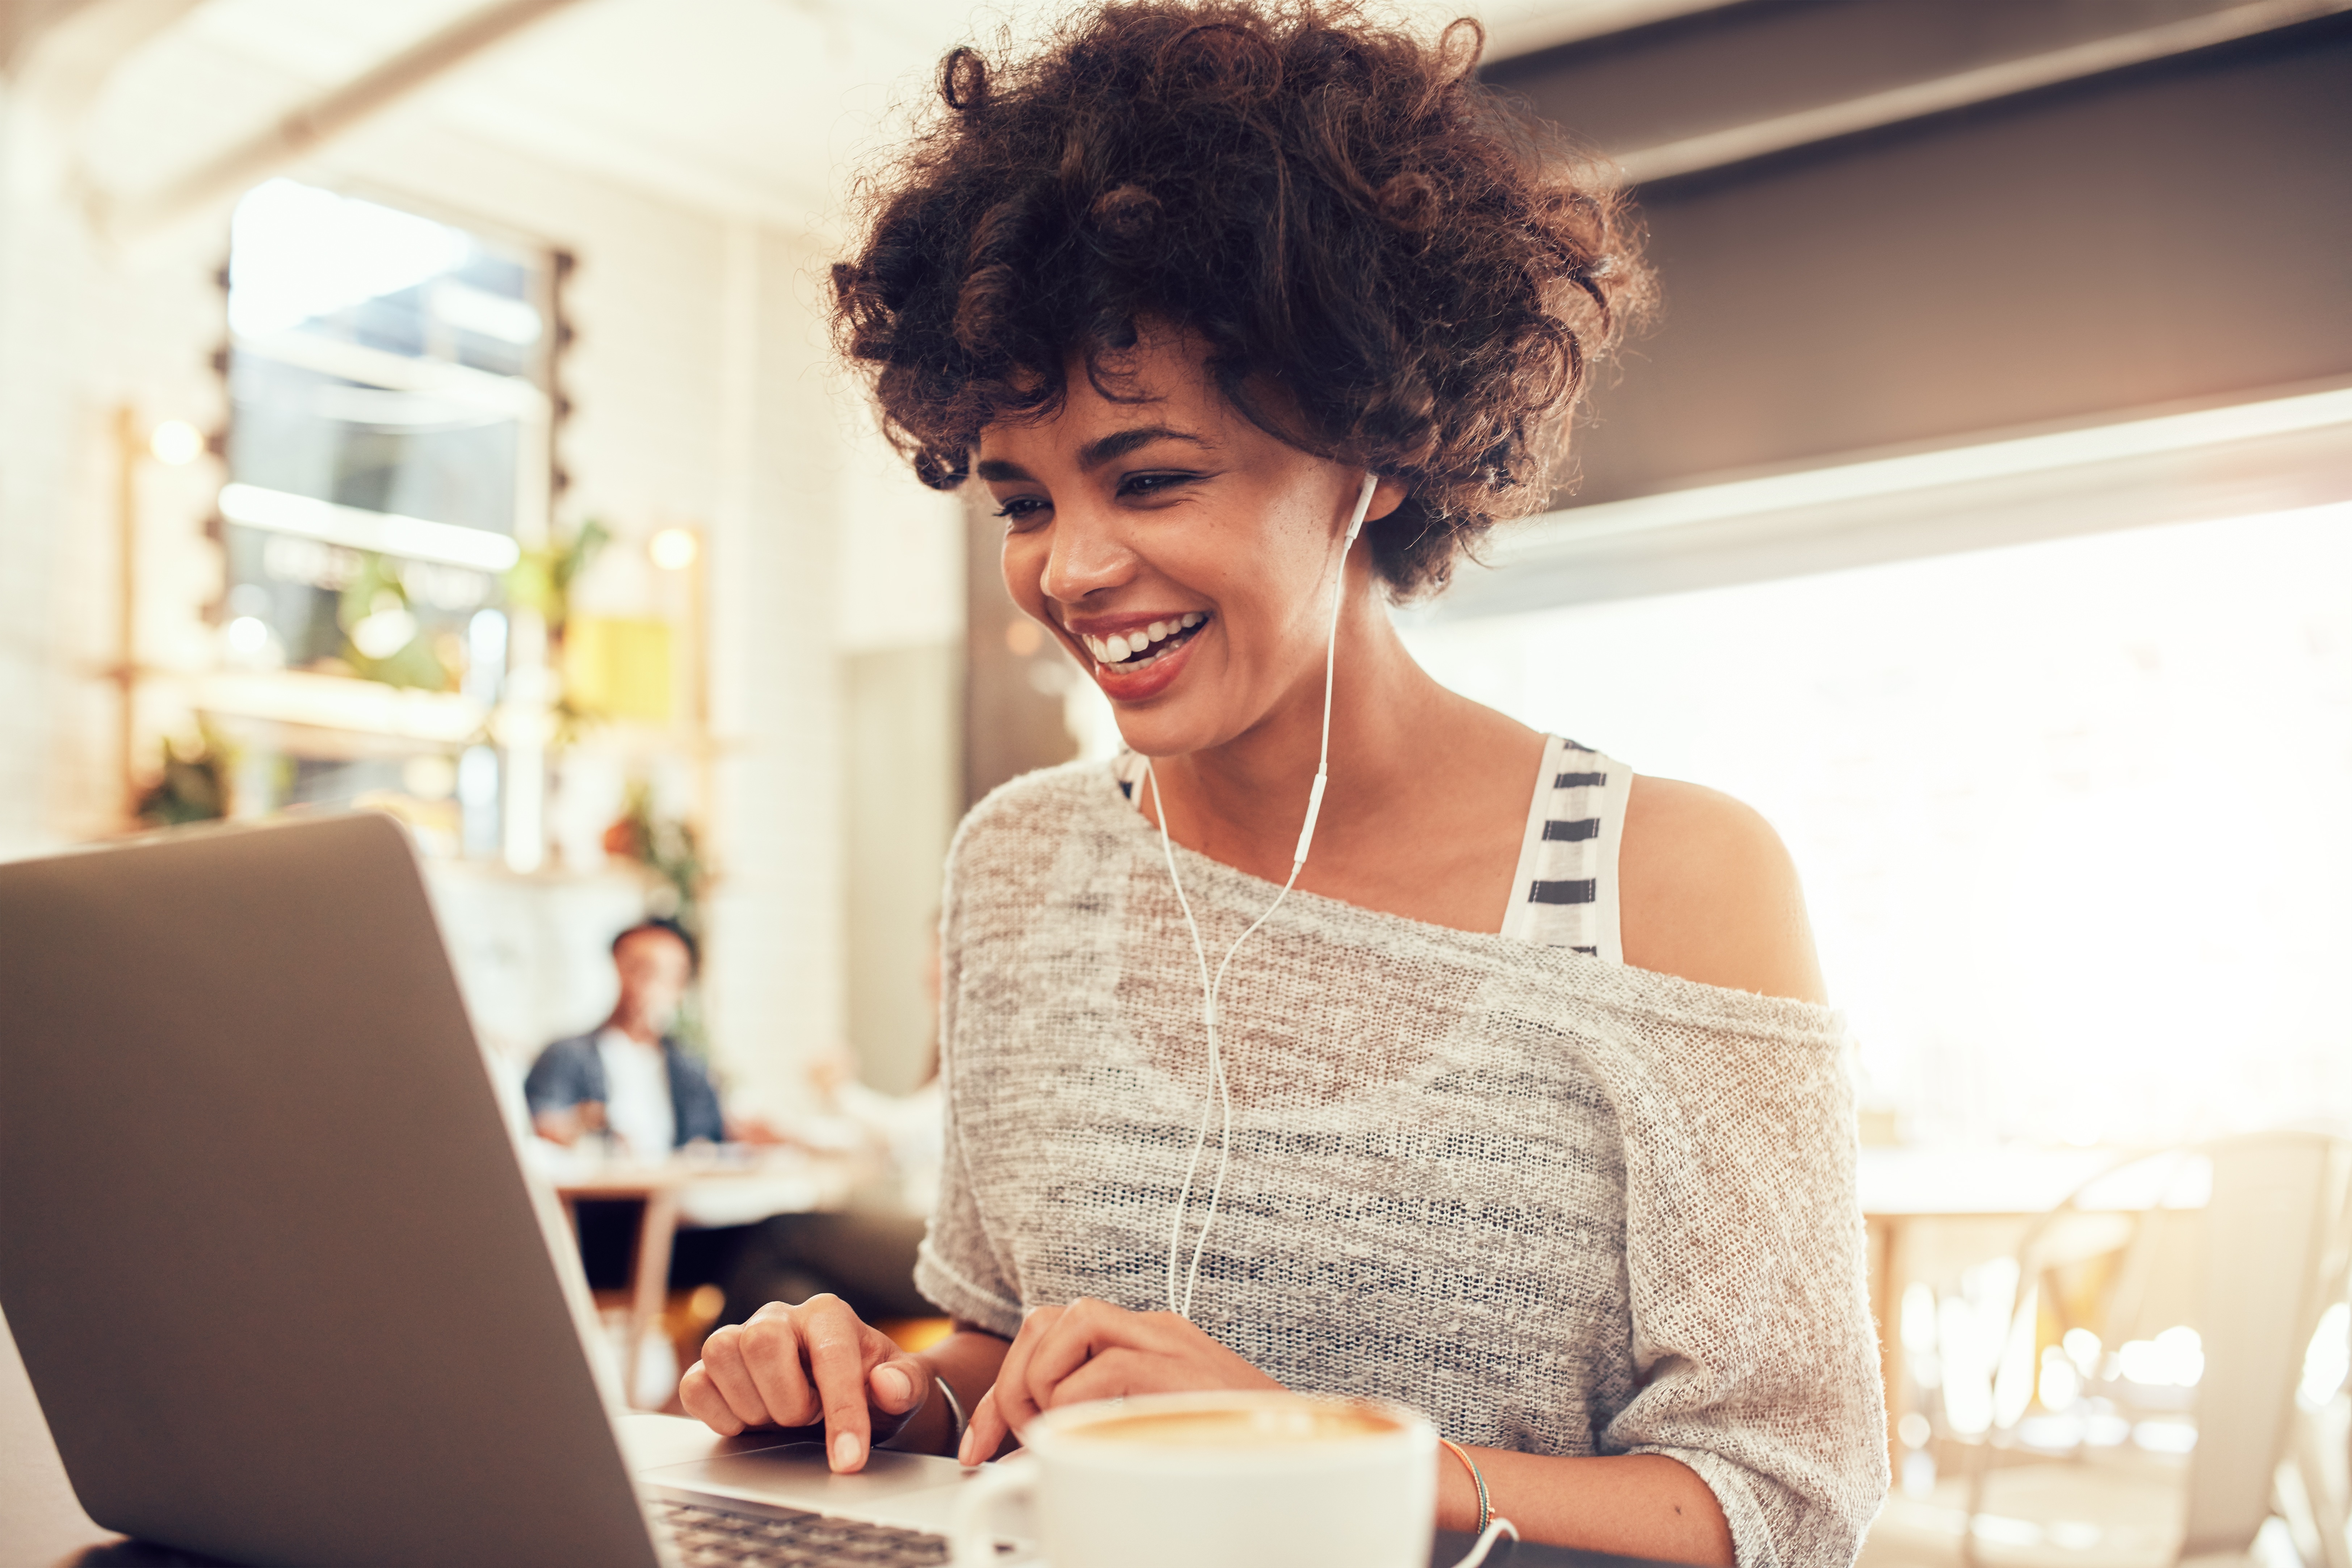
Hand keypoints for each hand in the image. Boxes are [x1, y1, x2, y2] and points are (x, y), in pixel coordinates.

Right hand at [680, 1295, 931, 1471]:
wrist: (845, 1403)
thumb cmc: (874, 1391)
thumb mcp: (905, 1390)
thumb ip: (906, 1385)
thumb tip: (886, 1385)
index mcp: (828, 1315)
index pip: (831, 1355)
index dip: (841, 1411)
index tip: (850, 1458)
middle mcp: (780, 1318)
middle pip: (761, 1342)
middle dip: (788, 1399)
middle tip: (808, 1419)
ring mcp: (741, 1339)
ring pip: (721, 1355)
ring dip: (754, 1405)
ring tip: (781, 1417)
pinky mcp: (712, 1370)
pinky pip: (694, 1384)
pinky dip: (718, 1413)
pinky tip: (749, 1422)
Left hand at [960, 1297, 1280, 1464]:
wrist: (1309, 1457)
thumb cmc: (1235, 1454)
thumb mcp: (1158, 1431)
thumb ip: (1105, 1426)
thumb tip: (1037, 1462)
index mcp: (1147, 1341)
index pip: (1051, 1332)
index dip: (1002, 1385)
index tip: (981, 1443)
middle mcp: (1153, 1330)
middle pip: (1045, 1320)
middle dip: (1005, 1384)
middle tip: (1002, 1444)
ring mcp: (1167, 1342)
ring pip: (1064, 1324)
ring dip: (1037, 1385)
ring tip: (1050, 1436)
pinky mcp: (1177, 1367)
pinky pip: (1100, 1368)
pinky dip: (1071, 1403)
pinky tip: (1079, 1439)